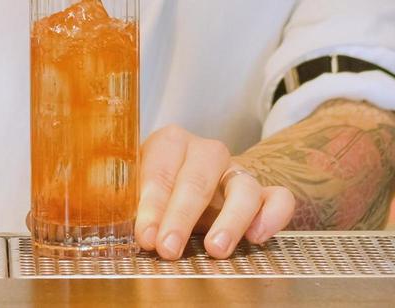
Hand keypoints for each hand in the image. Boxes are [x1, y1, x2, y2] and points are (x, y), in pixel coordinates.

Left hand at [136, 125, 295, 260]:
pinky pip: (280, 197)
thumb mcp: (135, 191)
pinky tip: (257, 237)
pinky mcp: (262, 194)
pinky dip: (273, 215)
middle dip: (181, 217)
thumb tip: (115, 225)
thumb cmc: (157, 192)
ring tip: (215, 249)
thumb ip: (127, 202)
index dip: (151, 205)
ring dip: (230, 220)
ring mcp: (237, 172)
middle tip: (168, 248)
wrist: (189, 191)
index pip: (160, 170)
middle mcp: (206, 152)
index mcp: (169, 143)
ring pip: (243, 188)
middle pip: (197, 179)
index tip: (145, 237)